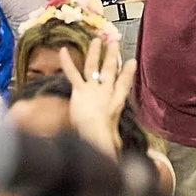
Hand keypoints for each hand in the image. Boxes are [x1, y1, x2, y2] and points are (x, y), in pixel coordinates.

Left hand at [63, 32, 133, 154]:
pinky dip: (67, 62)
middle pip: (110, 70)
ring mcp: (93, 89)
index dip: (128, 72)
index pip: (125, 85)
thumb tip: (116, 156)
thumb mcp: (113, 142)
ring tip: (97, 40)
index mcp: (117, 102)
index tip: (132, 61)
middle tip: (115, 43)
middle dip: (113, 56)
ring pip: (94, 67)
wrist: (95, 134)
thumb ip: (113, 143)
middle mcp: (106, 92)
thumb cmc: (104, 140)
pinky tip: (63, 51)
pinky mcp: (79, 90)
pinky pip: (73, 74)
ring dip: (95, 52)